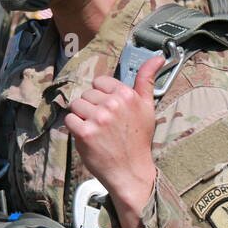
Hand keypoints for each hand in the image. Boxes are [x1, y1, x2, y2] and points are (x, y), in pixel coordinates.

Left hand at [64, 56, 161, 227]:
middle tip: (105, 124)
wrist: (131, 170)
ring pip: (76, 105)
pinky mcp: (84, 133)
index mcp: (127, 95)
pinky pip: (69, 119)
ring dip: (82, 117)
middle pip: (86, 94)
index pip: (99, 82)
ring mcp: (98, 118)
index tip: (110, 110)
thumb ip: (147, 80)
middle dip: (91, 107)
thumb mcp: (147, 107)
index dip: (101, 96)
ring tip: (96, 130)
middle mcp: (113, 104)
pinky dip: (75, 128)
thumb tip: (158, 56)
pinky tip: (88, 137)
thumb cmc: (138, 138)